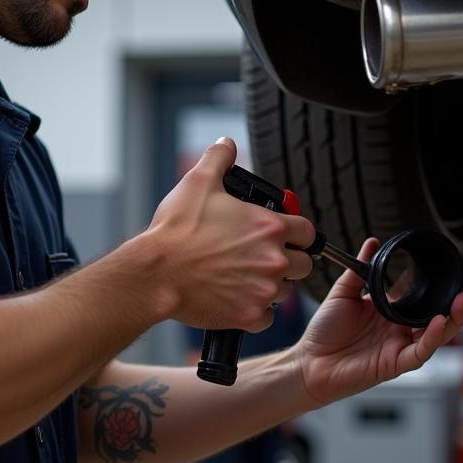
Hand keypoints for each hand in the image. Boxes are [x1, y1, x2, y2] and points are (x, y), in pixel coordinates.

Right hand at [146, 138, 315, 330]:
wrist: (155, 272)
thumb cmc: (176, 231)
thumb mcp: (198, 182)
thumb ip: (219, 158)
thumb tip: (227, 144)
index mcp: (268, 227)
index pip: (308, 231)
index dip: (296, 232)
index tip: (284, 235)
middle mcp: (273, 259)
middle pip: (304, 264)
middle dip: (288, 259)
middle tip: (263, 256)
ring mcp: (263, 290)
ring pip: (286, 291)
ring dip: (272, 284)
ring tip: (245, 276)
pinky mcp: (249, 315)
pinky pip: (268, 317)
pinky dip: (256, 310)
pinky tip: (237, 298)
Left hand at [295, 238, 462, 406]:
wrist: (309, 362)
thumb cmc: (324, 332)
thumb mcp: (343, 293)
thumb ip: (360, 270)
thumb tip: (372, 243)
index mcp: (387, 312)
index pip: (417, 297)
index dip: (432, 286)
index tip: (443, 270)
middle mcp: (397, 329)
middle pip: (434, 317)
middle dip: (453, 305)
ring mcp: (398, 346)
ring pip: (435, 335)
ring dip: (451, 320)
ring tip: (461, 302)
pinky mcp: (395, 363)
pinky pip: (420, 351)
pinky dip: (433, 337)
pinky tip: (440, 322)